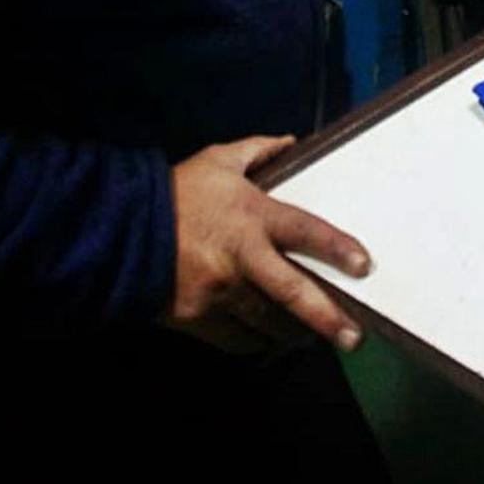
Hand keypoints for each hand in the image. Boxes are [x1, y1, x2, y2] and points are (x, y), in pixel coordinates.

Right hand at [165, 135, 370, 353]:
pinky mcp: (198, 317)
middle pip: (292, 292)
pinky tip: (269, 341)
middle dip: (326, 318)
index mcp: (251, 215)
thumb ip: (257, 151)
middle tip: (353, 338)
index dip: (336, 248)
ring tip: (314, 339)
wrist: (120, 231)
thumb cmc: (175, 193)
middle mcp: (240, 257)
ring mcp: (219, 291)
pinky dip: (256, 341)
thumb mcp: (217, 160)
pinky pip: (237, 338)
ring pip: (267, 322)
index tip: (363, 265)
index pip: (305, 231)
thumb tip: (291, 142)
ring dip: (293, 332)